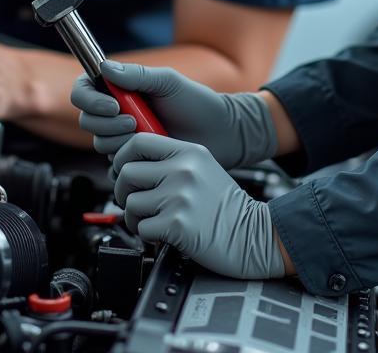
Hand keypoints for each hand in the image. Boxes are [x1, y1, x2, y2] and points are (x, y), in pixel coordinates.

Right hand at [71, 61, 276, 166]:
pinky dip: (127, 164)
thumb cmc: (198, 104)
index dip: (90, 100)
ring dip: (121, 142)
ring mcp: (125, 137)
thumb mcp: (169, 83)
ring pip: (100, 144)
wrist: (220, 135)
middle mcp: (118, 112)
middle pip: (88, 120)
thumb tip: (106, 67)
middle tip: (136, 123)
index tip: (113, 105)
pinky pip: (114, 167)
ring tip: (150, 137)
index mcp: (122, 89)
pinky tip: (148, 156)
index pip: (84, 90)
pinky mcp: (133, 160)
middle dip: (109, 124)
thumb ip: (137, 75)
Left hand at [112, 133, 284, 278]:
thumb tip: (131, 165)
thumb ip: (172, 161)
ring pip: (131, 203)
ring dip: (135, 218)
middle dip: (123, 192)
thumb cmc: (227, 207)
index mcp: (189, 152)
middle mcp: (183, 170)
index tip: (122, 172)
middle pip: (127, 173)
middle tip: (133, 203)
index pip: (138, 142)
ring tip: (152, 222)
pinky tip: (163, 235)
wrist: (255, 236)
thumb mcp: (203, 168)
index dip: (122, 157)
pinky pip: (142, 228)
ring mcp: (180, 196)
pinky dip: (148, 236)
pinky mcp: (177, 224)